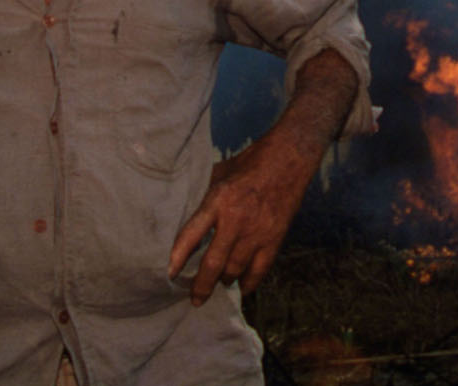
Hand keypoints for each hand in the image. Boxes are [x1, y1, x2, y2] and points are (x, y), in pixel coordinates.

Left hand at [167, 51, 356, 305]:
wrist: (289, 158)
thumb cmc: (251, 162)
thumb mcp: (221, 172)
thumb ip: (206, 195)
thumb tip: (187, 208)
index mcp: (218, 201)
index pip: (191, 234)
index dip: (178, 257)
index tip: (169, 273)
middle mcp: (235, 221)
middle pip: (213, 263)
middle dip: (201, 285)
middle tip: (195, 299)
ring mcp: (257, 233)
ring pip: (235, 270)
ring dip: (224, 281)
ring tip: (218, 284)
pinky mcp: (274, 238)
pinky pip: (260, 270)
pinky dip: (250, 282)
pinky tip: (242, 287)